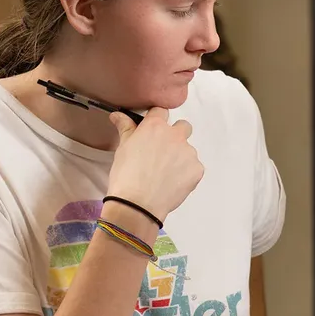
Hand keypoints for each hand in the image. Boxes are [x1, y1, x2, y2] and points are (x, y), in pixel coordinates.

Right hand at [106, 108, 203, 222]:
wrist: (138, 204)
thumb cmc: (126, 176)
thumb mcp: (123, 148)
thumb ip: (125, 128)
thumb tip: (117, 115)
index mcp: (155, 127)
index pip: (161, 111)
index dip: (157, 120)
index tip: (153, 131)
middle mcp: (175, 136)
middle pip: (183, 126)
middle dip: (176, 135)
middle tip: (163, 152)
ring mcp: (189, 152)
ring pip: (188, 150)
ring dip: (180, 157)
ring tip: (165, 174)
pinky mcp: (197, 169)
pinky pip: (193, 167)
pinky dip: (186, 174)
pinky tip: (172, 183)